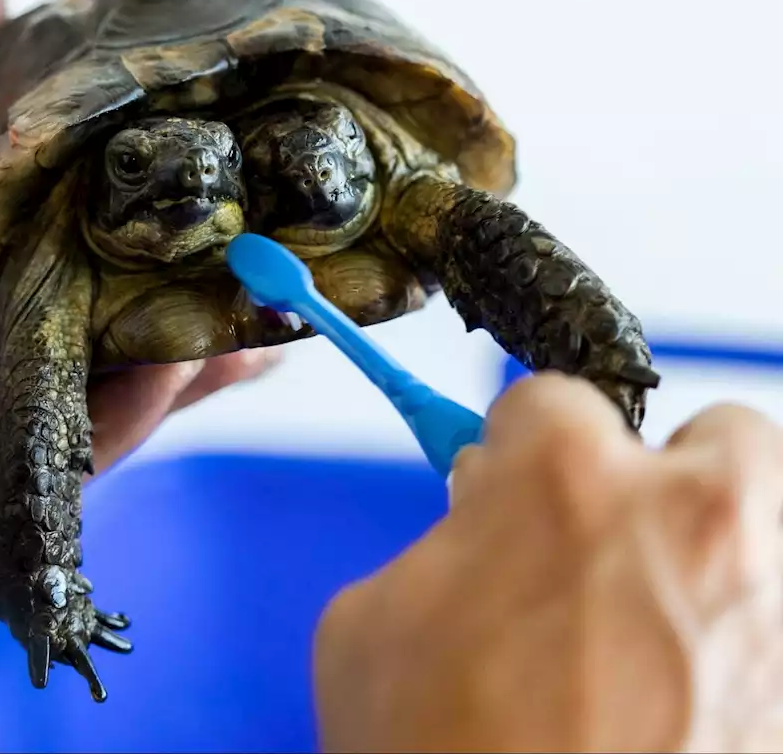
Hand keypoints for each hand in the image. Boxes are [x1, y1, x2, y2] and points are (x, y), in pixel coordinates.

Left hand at [0, 0, 277, 603]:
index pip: (44, 248)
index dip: (116, 214)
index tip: (193, 170)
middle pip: (85, 324)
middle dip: (171, 292)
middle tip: (259, 250)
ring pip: (100, 392)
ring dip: (183, 352)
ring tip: (265, 309)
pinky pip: (81, 455)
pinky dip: (142, 411)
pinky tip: (198, 363)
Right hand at [313, 372, 782, 752]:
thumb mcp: (371, 636)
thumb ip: (435, 550)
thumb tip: (479, 530)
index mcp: (563, 485)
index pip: (548, 402)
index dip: (518, 458)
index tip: (516, 493)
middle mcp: (697, 523)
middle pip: (719, 437)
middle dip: (669, 486)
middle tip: (621, 558)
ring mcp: (778, 611)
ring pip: (781, 530)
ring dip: (730, 565)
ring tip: (671, 643)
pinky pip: (782, 631)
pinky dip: (750, 656)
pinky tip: (696, 709)